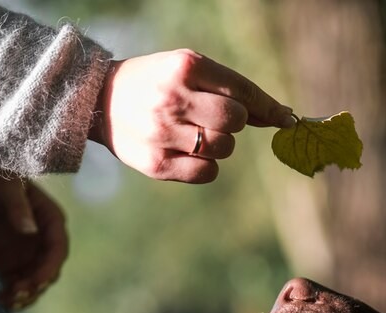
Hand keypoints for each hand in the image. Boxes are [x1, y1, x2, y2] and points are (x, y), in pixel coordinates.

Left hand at [0, 170, 68, 310]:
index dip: (49, 268)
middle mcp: (44, 243)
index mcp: (51, 222)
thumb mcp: (6, 186)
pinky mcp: (12, 266)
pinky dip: (12, 296)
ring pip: (35, 283)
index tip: (37, 281)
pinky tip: (1, 301)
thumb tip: (29, 229)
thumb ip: (17, 206)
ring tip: (7, 302)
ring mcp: (29, 257)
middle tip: (17, 293)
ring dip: (24, 296)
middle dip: (35, 285)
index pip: (57, 250)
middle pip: (48, 271)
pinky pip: (17, 285)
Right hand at [89, 49, 294, 182]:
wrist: (98, 101)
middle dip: (234, 123)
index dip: (267, 107)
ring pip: (223, 148)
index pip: (241, 90)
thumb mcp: (186, 70)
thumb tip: (279, 115)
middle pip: (236, 120)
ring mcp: (163, 132)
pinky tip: (188, 153)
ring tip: (196, 134)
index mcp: (185, 67)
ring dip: (220, 145)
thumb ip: (228, 88)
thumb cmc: (154, 83)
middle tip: (215, 119)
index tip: (286, 119)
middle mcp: (173, 98)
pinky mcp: (156, 163)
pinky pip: (206, 172)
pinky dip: (206, 166)